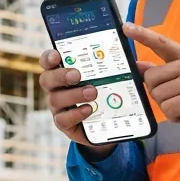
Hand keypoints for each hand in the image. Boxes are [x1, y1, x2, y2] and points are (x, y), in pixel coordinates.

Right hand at [37, 47, 156, 159]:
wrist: (106, 123)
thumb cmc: (105, 93)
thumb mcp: (108, 78)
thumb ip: (113, 67)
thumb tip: (132, 60)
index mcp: (63, 72)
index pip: (48, 61)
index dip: (49, 57)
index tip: (57, 56)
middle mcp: (57, 88)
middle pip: (47, 79)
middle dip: (60, 76)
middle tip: (77, 75)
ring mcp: (58, 107)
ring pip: (55, 99)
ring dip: (73, 95)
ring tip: (92, 92)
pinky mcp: (64, 124)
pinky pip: (63, 119)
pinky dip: (75, 114)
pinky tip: (89, 110)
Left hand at [123, 22, 179, 140]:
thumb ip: (163, 72)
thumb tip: (139, 66)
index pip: (161, 42)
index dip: (142, 34)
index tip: (126, 27)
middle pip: (151, 77)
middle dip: (158, 93)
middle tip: (176, 98)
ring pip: (158, 95)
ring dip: (167, 106)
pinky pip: (168, 108)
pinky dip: (174, 116)